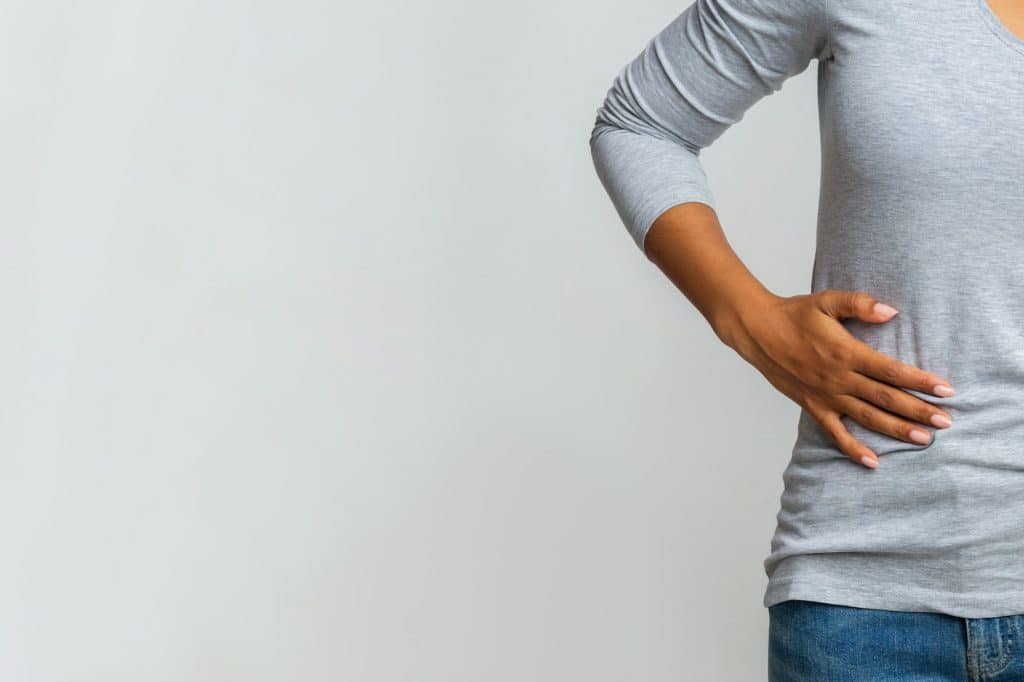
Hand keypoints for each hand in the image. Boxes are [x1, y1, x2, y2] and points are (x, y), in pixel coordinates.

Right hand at [719, 289, 954, 468]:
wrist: (757, 332)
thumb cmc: (794, 314)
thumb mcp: (827, 301)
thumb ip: (859, 304)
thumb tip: (891, 312)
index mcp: (846, 353)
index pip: (891, 371)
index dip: (920, 381)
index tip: (945, 390)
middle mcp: (838, 379)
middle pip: (885, 398)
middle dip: (918, 411)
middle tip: (946, 422)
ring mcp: (825, 396)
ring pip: (867, 417)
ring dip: (896, 430)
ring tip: (924, 439)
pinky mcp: (812, 406)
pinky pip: (835, 433)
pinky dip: (852, 449)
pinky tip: (872, 461)